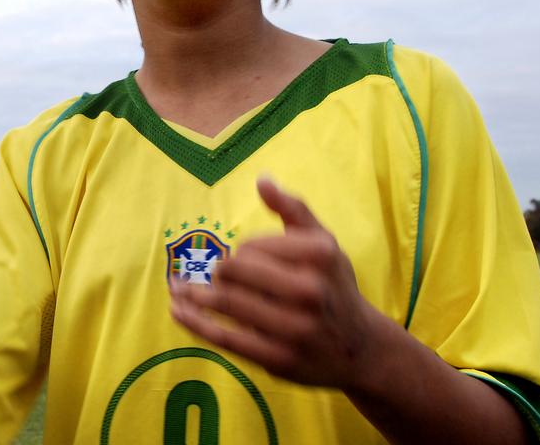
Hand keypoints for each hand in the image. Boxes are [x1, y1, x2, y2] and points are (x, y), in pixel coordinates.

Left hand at [169, 177, 387, 389]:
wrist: (361, 350)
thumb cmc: (335, 287)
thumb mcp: (325, 243)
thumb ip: (294, 209)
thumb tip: (262, 180)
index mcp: (320, 256)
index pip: (252, 246)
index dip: (240, 252)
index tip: (243, 259)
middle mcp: (311, 291)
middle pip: (235, 271)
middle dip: (216, 271)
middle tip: (210, 273)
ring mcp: (295, 329)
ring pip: (226, 302)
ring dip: (193, 294)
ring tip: (178, 289)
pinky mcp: (278, 359)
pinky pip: (225, 338)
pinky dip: (195, 322)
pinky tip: (178, 311)